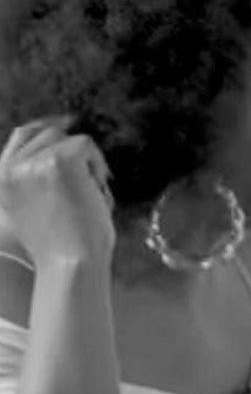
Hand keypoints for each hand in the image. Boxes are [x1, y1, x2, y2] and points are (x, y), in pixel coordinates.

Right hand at [0, 114, 115, 265]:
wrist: (70, 263)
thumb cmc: (59, 248)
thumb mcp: (30, 213)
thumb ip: (31, 185)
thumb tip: (51, 155)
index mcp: (1, 180)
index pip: (21, 136)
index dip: (48, 130)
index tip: (71, 131)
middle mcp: (10, 168)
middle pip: (47, 133)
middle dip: (73, 153)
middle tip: (92, 183)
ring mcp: (32, 163)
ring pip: (67, 138)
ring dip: (87, 162)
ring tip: (92, 192)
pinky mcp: (58, 161)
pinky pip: (85, 144)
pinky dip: (98, 164)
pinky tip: (97, 190)